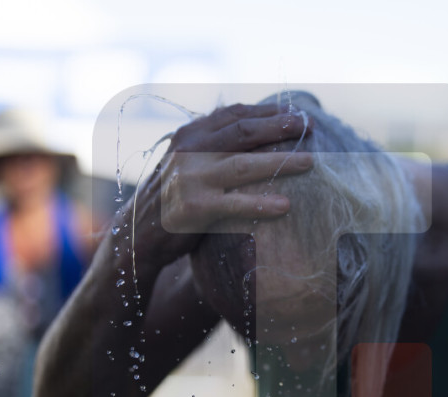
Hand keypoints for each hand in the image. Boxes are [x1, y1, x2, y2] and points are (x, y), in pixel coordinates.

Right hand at [128, 103, 313, 266]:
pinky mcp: (195, 208)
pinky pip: (235, 204)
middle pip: (244, 131)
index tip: (297, 113)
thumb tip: (259, 129)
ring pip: (244, 164)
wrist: (138, 233)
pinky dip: (262, 204)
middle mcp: (189, 150)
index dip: (269, 112)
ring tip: (309, 163)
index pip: (235, 114)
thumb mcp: (188, 161)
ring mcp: (191, 179)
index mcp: (190, 134)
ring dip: (280, 162)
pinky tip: (285, 206)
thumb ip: (214, 144)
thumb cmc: (174, 196)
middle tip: (309, 127)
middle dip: (280, 127)